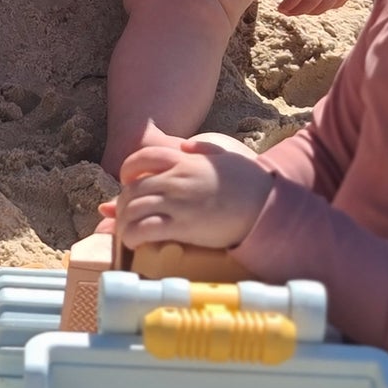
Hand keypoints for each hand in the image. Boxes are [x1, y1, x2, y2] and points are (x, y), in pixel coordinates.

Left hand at [111, 136, 272, 251]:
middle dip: (123, 205)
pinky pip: (144, 229)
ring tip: (126, 234)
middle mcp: (176, 178)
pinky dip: (131, 236)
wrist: (265, 206)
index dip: (128, 171)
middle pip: (132, 189)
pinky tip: (133, 243)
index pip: (141, 157)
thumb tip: (186, 145)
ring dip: (123, 224)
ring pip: (132, 210)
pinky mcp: (182, 225)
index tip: (129, 183)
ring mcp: (178, 202)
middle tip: (126, 217)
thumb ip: (204, 148)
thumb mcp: (226, 156)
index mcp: (184, 160)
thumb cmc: (248, 183)